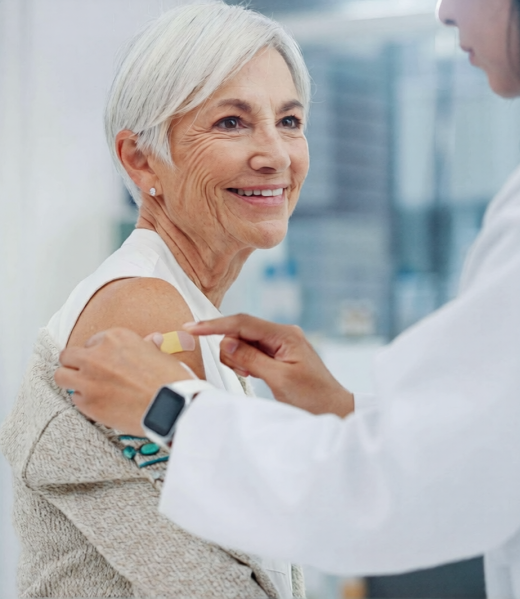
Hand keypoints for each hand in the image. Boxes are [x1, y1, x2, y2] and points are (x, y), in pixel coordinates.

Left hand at [54, 328, 194, 434]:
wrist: (172, 406)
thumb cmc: (171, 380)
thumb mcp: (160, 355)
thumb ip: (147, 346)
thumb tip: (152, 340)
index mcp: (116, 338)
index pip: (92, 341)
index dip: (98, 353)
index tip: (105, 362)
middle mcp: (98, 355)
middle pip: (68, 355)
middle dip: (76, 364)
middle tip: (87, 373)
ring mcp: (89, 379)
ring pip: (61, 375)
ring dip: (71, 380)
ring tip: (84, 387)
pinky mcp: (87, 402)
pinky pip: (74, 398)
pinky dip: (84, 401)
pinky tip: (100, 404)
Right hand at [184, 315, 353, 416]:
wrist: (333, 410)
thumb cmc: (313, 397)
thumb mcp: (279, 379)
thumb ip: (251, 359)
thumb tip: (226, 342)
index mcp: (284, 335)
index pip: (242, 323)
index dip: (215, 325)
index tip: (192, 327)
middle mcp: (281, 334)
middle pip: (240, 331)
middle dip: (232, 350)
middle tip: (244, 373)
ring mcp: (279, 343)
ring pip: (243, 342)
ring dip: (239, 359)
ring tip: (253, 376)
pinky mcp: (277, 354)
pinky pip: (250, 352)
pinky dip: (245, 363)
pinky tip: (253, 375)